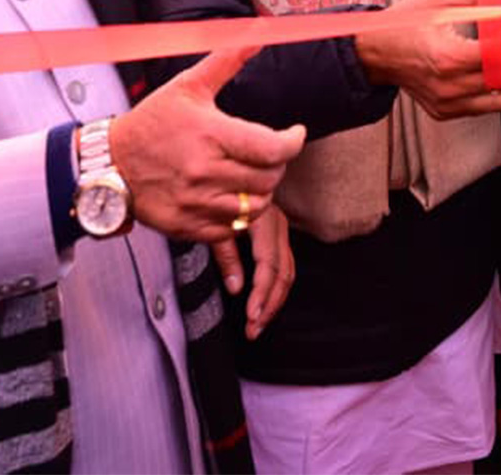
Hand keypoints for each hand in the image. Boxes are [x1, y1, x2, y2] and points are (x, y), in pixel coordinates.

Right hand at [110, 47, 305, 241]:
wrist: (108, 163)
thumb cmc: (150, 122)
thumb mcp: (187, 85)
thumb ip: (226, 61)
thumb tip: (257, 36)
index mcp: (210, 134)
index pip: (272, 149)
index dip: (293, 142)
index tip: (295, 134)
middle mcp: (205, 172)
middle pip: (268, 179)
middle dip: (277, 166)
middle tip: (269, 155)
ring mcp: (195, 203)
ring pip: (254, 209)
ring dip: (261, 192)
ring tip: (252, 176)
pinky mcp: (187, 226)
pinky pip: (230, 230)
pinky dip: (238, 216)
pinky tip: (231, 197)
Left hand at [211, 203, 293, 340]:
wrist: (227, 172)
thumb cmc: (212, 196)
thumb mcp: (213, 223)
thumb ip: (226, 255)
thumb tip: (236, 288)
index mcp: (262, 219)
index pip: (269, 264)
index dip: (262, 293)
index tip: (251, 316)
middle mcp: (277, 224)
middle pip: (284, 272)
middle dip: (270, 304)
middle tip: (253, 329)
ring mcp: (280, 228)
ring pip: (288, 271)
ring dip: (275, 300)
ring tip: (258, 323)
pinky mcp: (278, 233)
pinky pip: (285, 265)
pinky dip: (276, 288)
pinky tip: (264, 304)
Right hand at [354, 0, 500, 118]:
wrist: (376, 50)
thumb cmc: (404, 23)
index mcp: (445, 57)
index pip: (495, 54)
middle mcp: (446, 86)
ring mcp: (445, 103)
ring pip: (499, 98)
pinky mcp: (444, 111)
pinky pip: (484, 108)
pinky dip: (498, 91)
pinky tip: (499, 72)